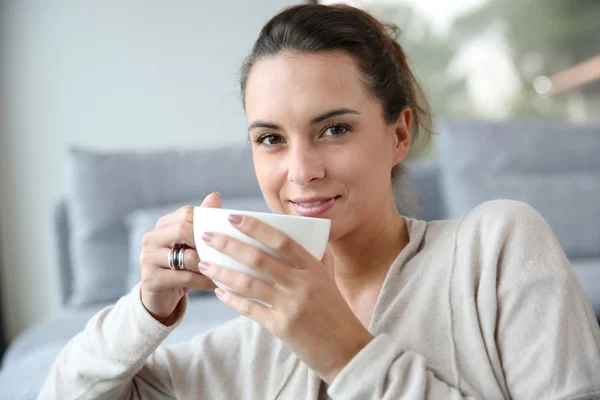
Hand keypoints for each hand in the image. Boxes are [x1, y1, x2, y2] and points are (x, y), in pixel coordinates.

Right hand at [139, 192, 219, 324]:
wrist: (162, 296)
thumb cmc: (182, 265)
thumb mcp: (192, 243)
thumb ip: (203, 220)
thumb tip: (215, 195)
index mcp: (163, 225)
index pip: (187, 213)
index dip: (207, 223)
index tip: (224, 235)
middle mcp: (151, 238)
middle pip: (184, 230)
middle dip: (207, 243)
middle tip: (225, 252)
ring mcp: (147, 258)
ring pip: (186, 257)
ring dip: (209, 265)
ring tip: (225, 270)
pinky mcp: (150, 279)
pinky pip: (184, 277)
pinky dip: (204, 281)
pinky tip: (215, 284)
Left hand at [198, 214, 373, 383]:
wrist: (347, 350)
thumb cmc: (335, 311)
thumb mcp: (328, 280)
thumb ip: (315, 258)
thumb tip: (301, 236)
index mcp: (313, 268)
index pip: (281, 240)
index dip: (255, 227)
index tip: (233, 217)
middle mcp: (302, 284)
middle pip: (259, 259)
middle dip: (229, 245)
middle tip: (208, 237)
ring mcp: (292, 306)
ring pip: (249, 283)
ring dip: (223, 272)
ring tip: (205, 264)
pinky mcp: (282, 327)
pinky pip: (250, 309)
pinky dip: (232, 299)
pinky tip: (219, 292)